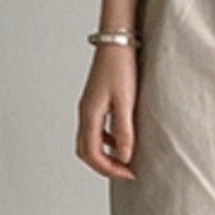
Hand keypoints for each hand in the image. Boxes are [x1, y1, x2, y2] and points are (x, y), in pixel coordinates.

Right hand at [76, 45, 138, 178]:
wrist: (117, 41)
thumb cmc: (121, 67)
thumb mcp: (126, 101)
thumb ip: (125, 130)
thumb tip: (124, 157)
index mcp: (89, 115)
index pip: (92, 154)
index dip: (110, 169)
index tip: (129, 173)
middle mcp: (85, 112)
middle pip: (86, 151)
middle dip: (104, 165)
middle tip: (126, 172)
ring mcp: (89, 106)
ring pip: (89, 140)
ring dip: (105, 154)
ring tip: (125, 158)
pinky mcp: (96, 100)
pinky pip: (96, 128)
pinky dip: (106, 140)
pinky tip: (122, 137)